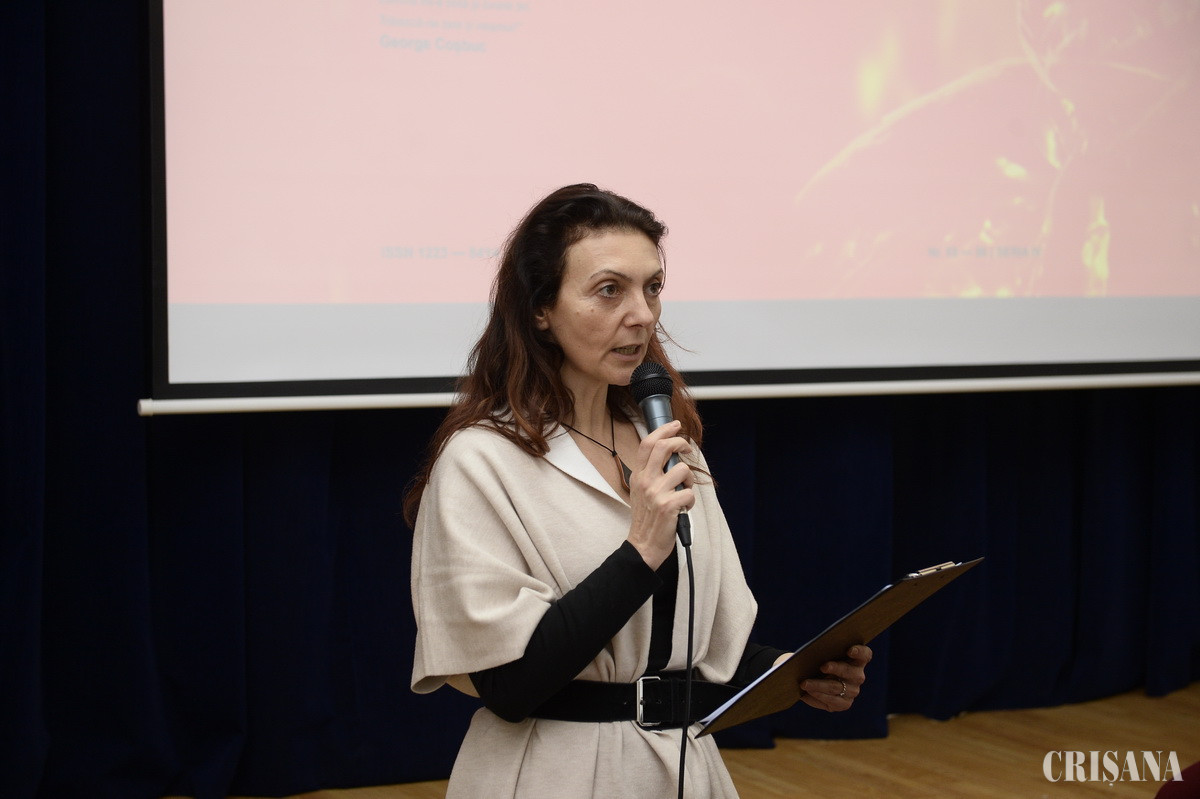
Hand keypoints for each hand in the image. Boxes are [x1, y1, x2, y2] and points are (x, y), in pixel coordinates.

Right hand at [626, 420, 693, 568]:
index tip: (675, 425)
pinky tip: (683, 508)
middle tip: (687, 447)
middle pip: (663, 447)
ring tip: (684, 491)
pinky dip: (690, 500)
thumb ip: (649, 473)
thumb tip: (668, 456)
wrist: (642, 545)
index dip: (663, 430)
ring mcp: (656, 493)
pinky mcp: (668, 506)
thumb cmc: (646, 519)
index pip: (647, 443)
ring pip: (682, 470)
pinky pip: (689, 493)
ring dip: (690, 479)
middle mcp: (645, 481)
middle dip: (680, 442)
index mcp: (638, 476)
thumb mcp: (640, 492)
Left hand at [794, 644, 871, 712]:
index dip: (860, 652)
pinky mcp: (844, 704)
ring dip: (819, 685)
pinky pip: (832, 701)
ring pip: (837, 687)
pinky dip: (818, 696)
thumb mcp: (819, 654)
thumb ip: (820, 652)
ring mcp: (853, 691)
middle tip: (823, 666)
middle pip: (851, 672)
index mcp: (857, 659)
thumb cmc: (816, 661)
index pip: (865, 654)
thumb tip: (812, 654)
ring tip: (804, 683)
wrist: (810, 679)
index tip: (850, 650)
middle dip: (836, 668)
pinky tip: (807, 693)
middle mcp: (858, 676)